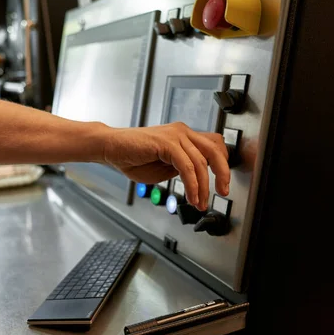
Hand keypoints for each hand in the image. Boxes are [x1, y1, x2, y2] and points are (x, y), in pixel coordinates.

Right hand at [102, 122, 229, 210]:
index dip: (222, 163)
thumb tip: (198, 178)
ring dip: (203, 187)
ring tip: (200, 202)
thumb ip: (181, 169)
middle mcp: (182, 132)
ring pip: (202, 161)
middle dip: (223, 173)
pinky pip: (187, 166)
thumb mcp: (164, 167)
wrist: (110, 148)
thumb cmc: (132, 157)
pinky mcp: (167, 143)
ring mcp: (176, 135)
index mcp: (183, 136)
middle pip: (215, 149)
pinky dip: (192, 184)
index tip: (222, 183)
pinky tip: (191, 196)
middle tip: (223, 192)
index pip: (214, 145)